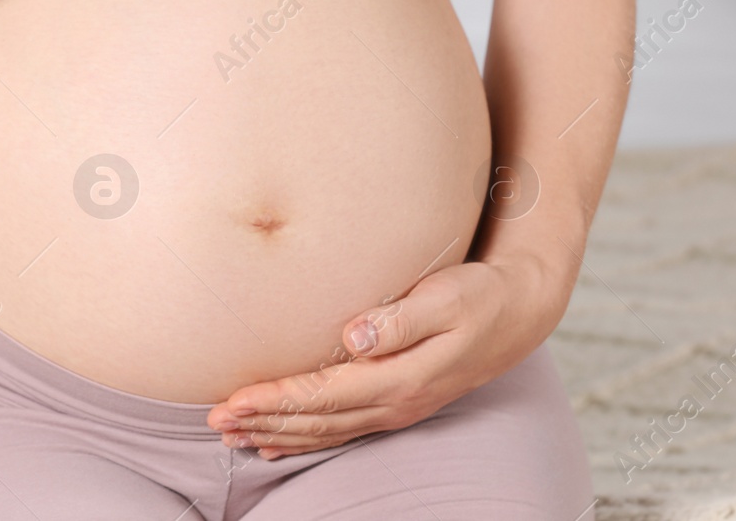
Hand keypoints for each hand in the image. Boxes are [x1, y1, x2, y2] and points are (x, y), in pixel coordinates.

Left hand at [205, 258, 566, 458]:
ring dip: (278, 433)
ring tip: (234, 435)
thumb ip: (400, 317)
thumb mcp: (447, 296)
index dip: (275, 400)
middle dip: (263, 421)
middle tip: (216, 421)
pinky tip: (278, 440)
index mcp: (401, 378)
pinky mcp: (398, 403)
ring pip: (326, 432)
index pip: (323, 396)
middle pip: (317, 421)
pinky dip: (305, 438)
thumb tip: (354, 334)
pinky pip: (343, 431)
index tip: (234, 400)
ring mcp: (397, 408)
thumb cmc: (479, 295)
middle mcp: (396, 402)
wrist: (519, 312)